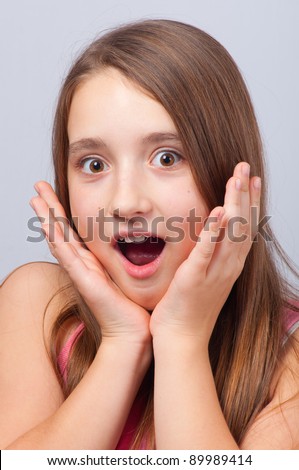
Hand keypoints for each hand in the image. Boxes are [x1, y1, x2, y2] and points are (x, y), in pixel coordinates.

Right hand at [30, 182, 150, 345]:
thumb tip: (144, 239)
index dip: (63, 211)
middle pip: (61, 231)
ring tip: (35, 197)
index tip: (56, 192)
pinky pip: (67, 256)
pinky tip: (47, 224)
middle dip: (49, 208)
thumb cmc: (134, 307)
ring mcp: (80, 273)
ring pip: (59, 239)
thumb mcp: (130, 274)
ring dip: (46, 218)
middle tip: (38, 186)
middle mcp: (83, 265)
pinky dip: (56, 239)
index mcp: (93, 261)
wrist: (133, 333)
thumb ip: (131, 258)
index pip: (74, 231)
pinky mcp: (84, 281)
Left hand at [150, 162, 260, 346]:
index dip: (250, 202)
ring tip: (236, 179)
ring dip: (234, 205)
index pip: (246, 228)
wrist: (182, 341)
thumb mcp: (206, 277)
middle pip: (244, 226)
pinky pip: (206, 254)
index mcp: (230, 266)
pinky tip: (217, 213)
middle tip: (246, 168)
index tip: (252, 180)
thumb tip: (212, 232)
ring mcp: (214, 274)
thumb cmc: (189, 309)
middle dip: (245, 195)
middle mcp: (228, 268)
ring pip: (231, 235)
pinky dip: (213, 233)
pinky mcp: (194, 280)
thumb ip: (211, 255)